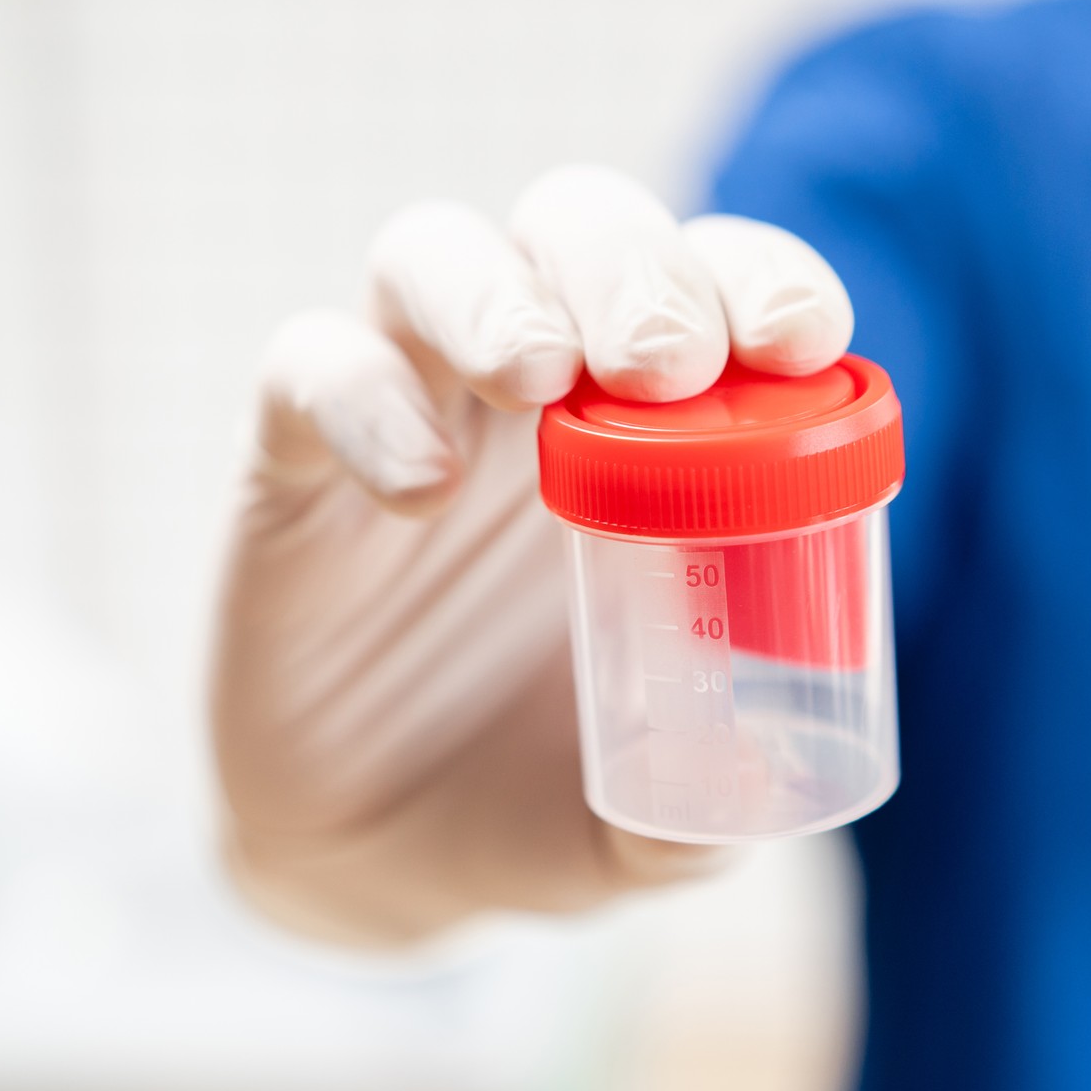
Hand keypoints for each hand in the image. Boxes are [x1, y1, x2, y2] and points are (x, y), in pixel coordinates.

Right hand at [213, 164, 853, 945]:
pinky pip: (306, 370)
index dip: (761, 278)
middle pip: (575, 227)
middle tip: (665, 366)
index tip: (799, 338)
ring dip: (495, 293)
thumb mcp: (646, 821)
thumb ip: (711, 807)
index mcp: (654, 433)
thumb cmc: (542, 798)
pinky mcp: (291, 466)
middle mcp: (532, 390)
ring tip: (539, 379)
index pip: (715, 287)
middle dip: (632, 268)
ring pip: (430, 252)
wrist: (380, 863)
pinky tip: (421, 488)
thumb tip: (769, 783)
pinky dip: (364, 401)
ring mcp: (408, 408)